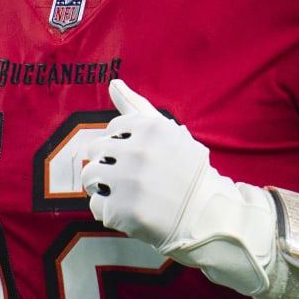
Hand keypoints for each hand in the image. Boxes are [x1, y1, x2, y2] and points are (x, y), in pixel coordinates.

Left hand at [79, 79, 276, 295]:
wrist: (208, 216)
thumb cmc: (187, 171)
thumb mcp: (167, 131)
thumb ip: (136, 105)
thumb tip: (112, 82)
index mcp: (150, 128)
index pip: (113, 129)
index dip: (123, 146)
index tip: (141, 158)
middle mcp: (138, 152)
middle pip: (95, 150)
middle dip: (108, 163)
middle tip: (131, 178)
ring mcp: (129, 183)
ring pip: (90, 176)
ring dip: (103, 186)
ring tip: (125, 194)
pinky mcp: (122, 211)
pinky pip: (96, 205)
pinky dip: (110, 211)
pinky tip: (131, 212)